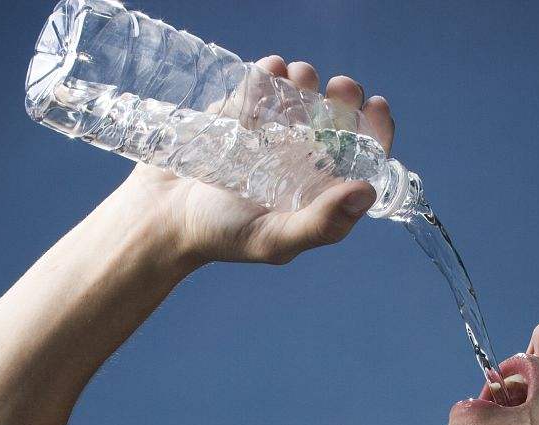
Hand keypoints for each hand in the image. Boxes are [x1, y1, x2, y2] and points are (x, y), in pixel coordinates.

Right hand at [121, 55, 395, 266]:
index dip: (375, 129)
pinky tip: (270, 71)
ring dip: (307, 79)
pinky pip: (265, 81)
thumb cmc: (222, 235)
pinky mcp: (242, 108)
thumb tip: (367, 191)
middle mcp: (304, 157)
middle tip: (338, 88)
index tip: (374, 107)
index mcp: (321, 188)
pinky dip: (270, 72)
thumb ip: (322, 223)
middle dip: (344, 96)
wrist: (163, 214)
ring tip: (298, 78)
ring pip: (304, 91)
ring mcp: (273, 129)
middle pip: (339, 115)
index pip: (363, 154)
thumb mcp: (275, 239)